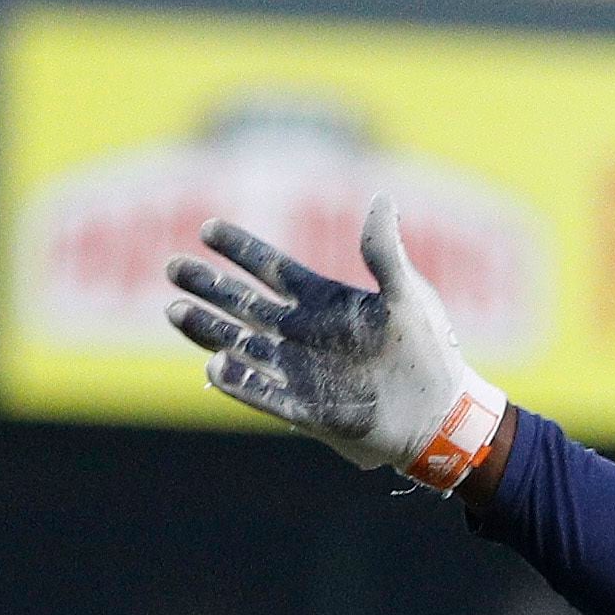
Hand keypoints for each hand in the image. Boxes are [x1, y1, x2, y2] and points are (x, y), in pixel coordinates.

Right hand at [163, 195, 509, 486]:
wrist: (443, 415)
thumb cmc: (429, 352)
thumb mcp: (408, 296)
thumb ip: (385, 252)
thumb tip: (382, 199)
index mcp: (323, 302)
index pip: (270, 268)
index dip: (239, 249)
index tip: (206, 228)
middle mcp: (302, 333)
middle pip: (242, 304)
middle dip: (207, 286)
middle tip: (172, 267)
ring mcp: (300, 371)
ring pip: (241, 346)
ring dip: (208, 330)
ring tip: (174, 310)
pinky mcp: (307, 410)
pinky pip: (265, 395)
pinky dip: (240, 383)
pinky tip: (214, 366)